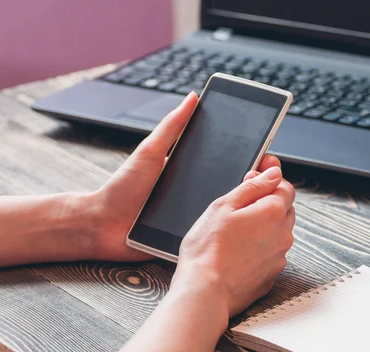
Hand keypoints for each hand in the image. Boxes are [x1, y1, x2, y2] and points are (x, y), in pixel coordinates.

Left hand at [85, 92, 286, 261]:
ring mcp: (192, 215)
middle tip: (266, 180)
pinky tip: (236, 227)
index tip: (266, 156)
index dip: (247, 159)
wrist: (103, 225)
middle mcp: (195, 192)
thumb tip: (192, 97)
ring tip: (257, 202)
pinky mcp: (187, 236)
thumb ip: (171, 127)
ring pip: (223, 211)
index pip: (225, 162)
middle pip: (229, 187)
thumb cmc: (123, 188)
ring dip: (239, 208)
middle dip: (250, 183)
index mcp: (189, 170)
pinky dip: (222, 229)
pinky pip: (209, 231)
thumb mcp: (149, 152)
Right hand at [171, 165, 295, 317]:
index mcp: (273, 212)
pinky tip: (236, 252)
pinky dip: (258, 249)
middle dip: (266, 203)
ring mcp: (279, 258)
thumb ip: (254, 186)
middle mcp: (283, 235)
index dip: (270, 178)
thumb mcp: (224, 206)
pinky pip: (270, 254)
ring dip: (262, 227)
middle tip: (239, 207)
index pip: (285, 187)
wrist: (204, 291)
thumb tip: (274, 173)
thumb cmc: (208, 249)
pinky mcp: (271, 276)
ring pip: (277, 233)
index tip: (257, 174)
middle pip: (283, 210)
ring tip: (233, 234)